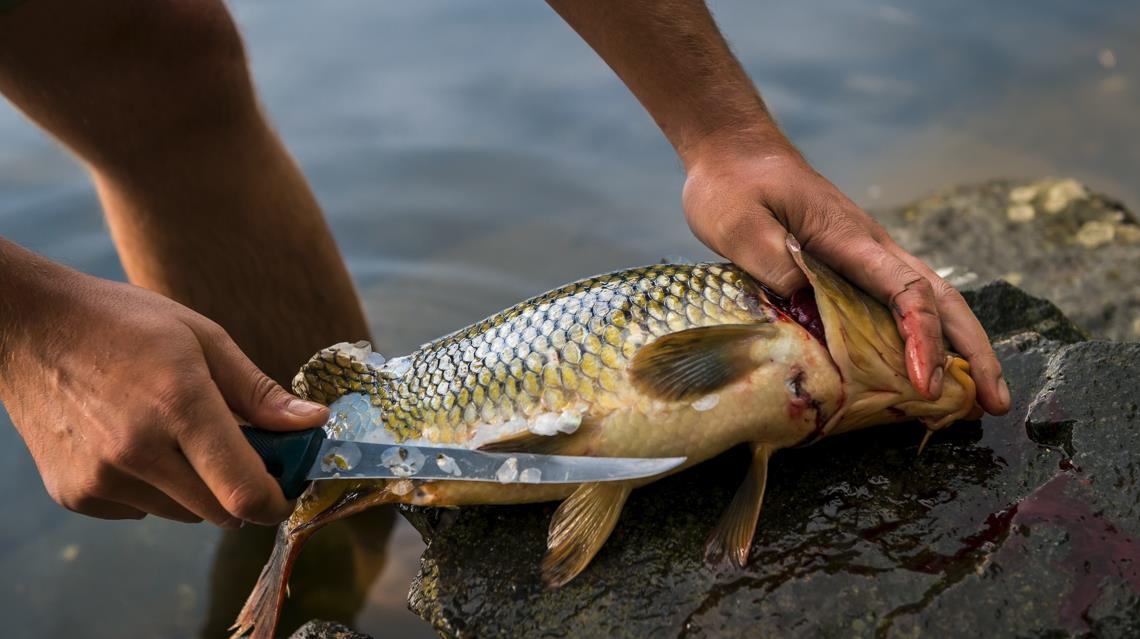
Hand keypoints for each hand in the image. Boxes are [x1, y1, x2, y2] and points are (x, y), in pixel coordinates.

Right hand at [0, 251, 328, 525]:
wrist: (29, 328)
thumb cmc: (125, 325)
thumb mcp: (204, 339)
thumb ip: (260, 392)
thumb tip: (314, 423)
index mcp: (179, 405)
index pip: (244, 490)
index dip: (276, 500)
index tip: (286, 487)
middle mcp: (137, 450)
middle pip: (220, 511)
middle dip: (242, 490)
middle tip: (240, 451)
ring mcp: (101, 478)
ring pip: (182, 514)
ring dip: (198, 489)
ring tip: (178, 435)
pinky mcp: (76, 495)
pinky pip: (141, 510)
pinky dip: (154, 488)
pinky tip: (135, 443)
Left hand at [681, 133, 1010, 414]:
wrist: (737, 150)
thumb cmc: (733, 185)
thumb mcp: (738, 225)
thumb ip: (772, 262)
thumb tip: (806, 302)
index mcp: (850, 239)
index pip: (905, 292)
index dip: (922, 339)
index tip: (924, 383)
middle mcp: (872, 247)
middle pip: (942, 300)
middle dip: (974, 353)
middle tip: (997, 404)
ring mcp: (867, 255)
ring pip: (932, 301)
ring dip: (963, 347)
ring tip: (983, 397)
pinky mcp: (855, 264)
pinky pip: (903, 303)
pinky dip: (929, 336)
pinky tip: (932, 368)